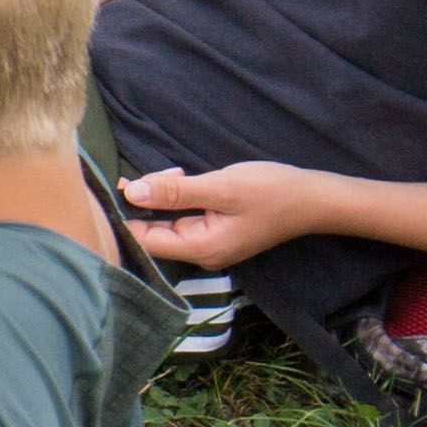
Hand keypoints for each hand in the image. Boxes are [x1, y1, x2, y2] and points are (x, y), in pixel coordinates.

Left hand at [120, 161, 333, 268]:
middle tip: (145, 173)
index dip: (123, 215)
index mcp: (201, 249)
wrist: (314, 198)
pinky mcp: (215, 231)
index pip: (144, 240)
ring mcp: (209, 244)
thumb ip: (175, 192)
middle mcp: (202, 253)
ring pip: (165, 221)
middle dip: (142, 201)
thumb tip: (131, 192)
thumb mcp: (221, 187)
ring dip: (161, 195)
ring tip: (174, 173)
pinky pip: (182, 216)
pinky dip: (176, 197)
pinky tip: (180, 178)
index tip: (112, 187)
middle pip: (152, 231)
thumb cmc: (271, 192)